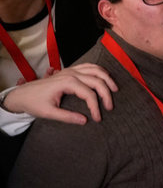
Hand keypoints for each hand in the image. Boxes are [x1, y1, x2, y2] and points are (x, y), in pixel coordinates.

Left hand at [3, 64, 117, 124]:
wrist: (22, 94)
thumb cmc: (34, 103)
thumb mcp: (49, 113)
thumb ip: (67, 117)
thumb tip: (85, 121)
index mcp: (67, 83)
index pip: (89, 94)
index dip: (96, 107)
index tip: (98, 118)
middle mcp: (72, 74)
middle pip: (97, 80)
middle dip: (106, 94)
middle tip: (110, 107)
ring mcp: (72, 70)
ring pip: (96, 69)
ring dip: (107, 79)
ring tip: (115, 89)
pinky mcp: (70, 70)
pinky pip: (90, 66)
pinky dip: (100, 71)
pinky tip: (104, 77)